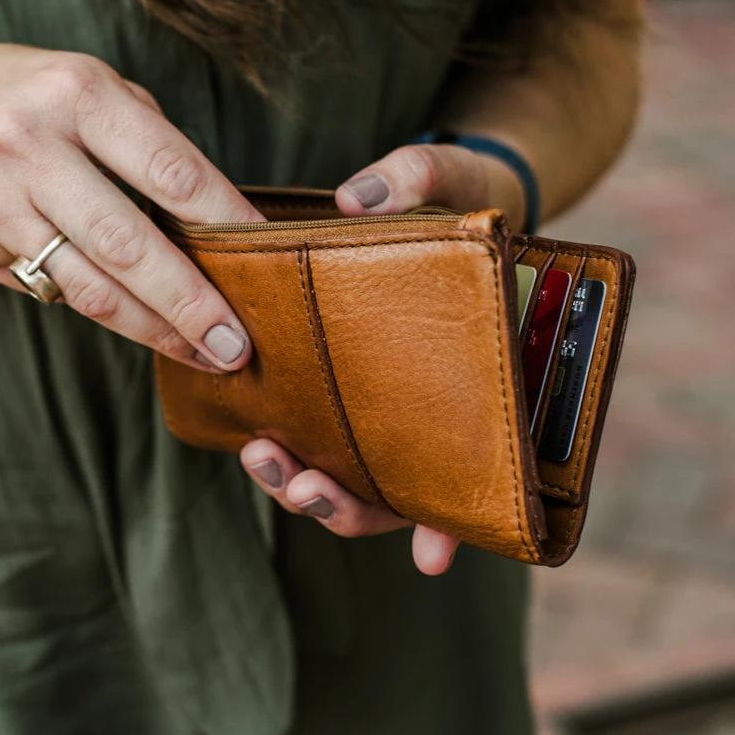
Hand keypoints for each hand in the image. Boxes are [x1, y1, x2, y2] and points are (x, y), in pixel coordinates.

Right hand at [0, 39, 262, 370]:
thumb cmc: (34, 100)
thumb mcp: (97, 93)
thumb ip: (156, 149)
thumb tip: (228, 224)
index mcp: (78, 96)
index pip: (171, 171)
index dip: (227, 221)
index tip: (270, 258)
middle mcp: (29, 147)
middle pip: (128, 243)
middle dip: (190, 302)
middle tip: (238, 344)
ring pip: (91, 286)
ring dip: (156, 330)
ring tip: (206, 354)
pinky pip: (61, 293)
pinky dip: (114, 317)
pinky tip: (150, 330)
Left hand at [243, 142, 526, 574]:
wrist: (452, 196)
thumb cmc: (468, 194)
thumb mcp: (455, 178)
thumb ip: (415, 177)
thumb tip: (354, 200)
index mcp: (482, 377)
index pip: (474, 468)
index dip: (451, 521)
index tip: (428, 557)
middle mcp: (434, 403)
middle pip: (398, 489)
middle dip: (348, 505)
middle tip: (305, 484)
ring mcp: (387, 398)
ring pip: (351, 472)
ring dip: (308, 484)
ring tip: (263, 455)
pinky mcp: (345, 380)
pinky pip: (318, 427)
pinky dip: (290, 444)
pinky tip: (253, 437)